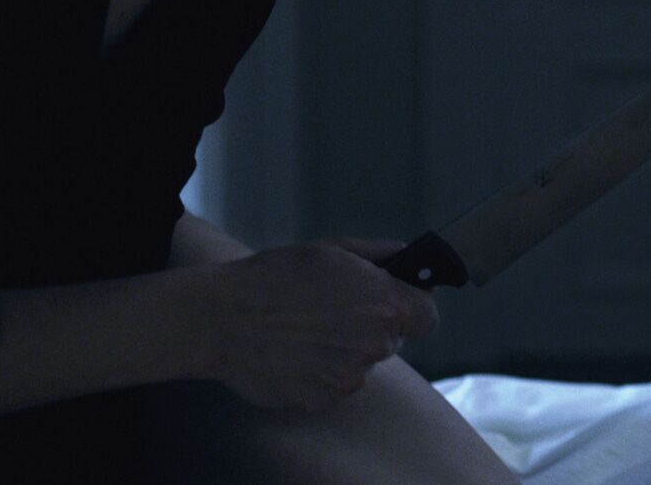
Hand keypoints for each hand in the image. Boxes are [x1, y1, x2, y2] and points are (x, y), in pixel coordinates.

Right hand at [196, 239, 439, 412]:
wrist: (223, 318)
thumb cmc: (276, 277)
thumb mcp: (334, 251)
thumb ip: (381, 256)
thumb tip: (408, 258)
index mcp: (385, 303)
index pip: (427, 317)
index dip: (412, 309)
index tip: (394, 304)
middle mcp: (375, 343)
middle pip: (392, 339)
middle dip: (370, 327)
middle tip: (331, 313)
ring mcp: (351, 376)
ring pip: (362, 364)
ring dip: (343, 352)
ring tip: (304, 333)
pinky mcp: (324, 399)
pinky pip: (334, 386)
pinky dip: (319, 374)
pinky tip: (293, 354)